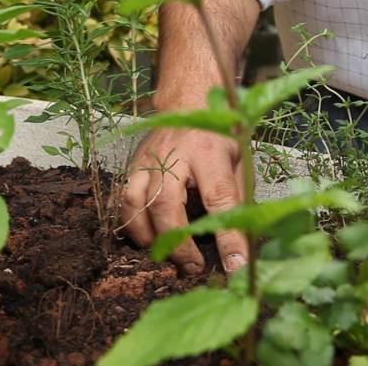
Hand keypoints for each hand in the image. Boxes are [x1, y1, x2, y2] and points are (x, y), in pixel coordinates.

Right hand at [120, 127, 248, 273]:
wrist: (188, 100)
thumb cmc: (218, 132)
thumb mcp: (240, 158)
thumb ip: (238, 197)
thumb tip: (243, 242)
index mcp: (209, 152)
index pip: (220, 199)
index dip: (228, 237)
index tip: (235, 266)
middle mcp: (174, 155)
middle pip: (166, 206)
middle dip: (178, 244)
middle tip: (192, 267)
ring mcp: (148, 159)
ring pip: (136, 204)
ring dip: (148, 237)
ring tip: (165, 256)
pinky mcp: (133, 165)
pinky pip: (124, 200)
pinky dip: (131, 225)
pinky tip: (145, 240)